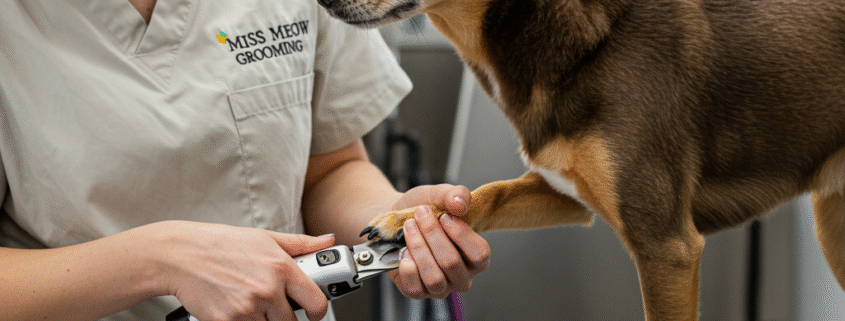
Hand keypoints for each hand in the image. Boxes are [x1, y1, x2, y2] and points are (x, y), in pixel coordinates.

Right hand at [151, 221, 333, 320]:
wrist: (180, 255)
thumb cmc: (221, 244)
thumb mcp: (265, 238)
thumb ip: (301, 244)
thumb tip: (327, 241)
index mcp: (282, 267)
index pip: (316, 302)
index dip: (317, 311)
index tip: (313, 312)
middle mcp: (267, 290)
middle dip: (284, 317)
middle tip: (271, 306)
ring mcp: (247, 309)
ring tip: (250, 303)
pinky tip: (235, 309)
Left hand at [385, 184, 490, 298]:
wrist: (392, 218)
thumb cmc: (420, 209)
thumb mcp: (438, 194)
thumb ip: (456, 194)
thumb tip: (461, 204)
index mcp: (474, 256)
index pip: (480, 255)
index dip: (461, 234)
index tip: (444, 216)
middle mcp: (460, 276)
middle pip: (452, 263)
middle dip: (432, 234)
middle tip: (420, 215)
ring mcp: (439, 287)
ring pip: (434, 278)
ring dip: (418, 247)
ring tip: (409, 228)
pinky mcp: (417, 291)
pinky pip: (415, 288)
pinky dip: (407, 267)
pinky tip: (403, 251)